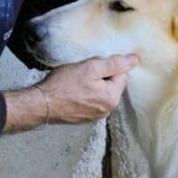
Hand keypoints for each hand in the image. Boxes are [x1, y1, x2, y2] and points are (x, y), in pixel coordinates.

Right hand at [2, 55, 138, 131]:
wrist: (42, 104)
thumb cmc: (64, 84)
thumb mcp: (90, 68)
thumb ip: (114, 64)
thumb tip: (135, 60)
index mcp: (112, 98)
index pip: (121, 75)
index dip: (108, 67)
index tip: (92, 66)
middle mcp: (108, 110)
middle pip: (112, 85)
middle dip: (101, 76)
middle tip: (84, 73)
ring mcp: (96, 116)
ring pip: (102, 93)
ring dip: (94, 85)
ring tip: (77, 82)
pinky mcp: (85, 118)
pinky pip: (92, 101)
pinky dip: (86, 95)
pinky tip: (74, 91)